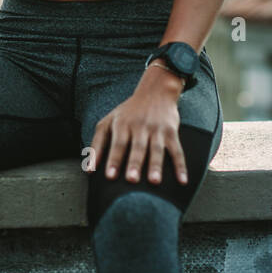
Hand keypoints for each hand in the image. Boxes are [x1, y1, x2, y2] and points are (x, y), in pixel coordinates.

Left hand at [89, 66, 188, 185]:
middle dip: (134, 163)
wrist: (155, 91)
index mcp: (122, 124)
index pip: (117, 143)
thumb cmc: (128, 112)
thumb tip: (89, 169)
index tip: (110, 176)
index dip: (113, 159)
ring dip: (155, 165)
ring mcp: (156, 129)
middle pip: (137, 147)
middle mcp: (139, 126)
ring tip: (155, 181)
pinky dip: (180, 166)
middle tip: (131, 179)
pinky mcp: (171, 131)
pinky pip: (177, 150)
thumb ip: (97, 144)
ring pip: (156, 149)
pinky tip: (182, 180)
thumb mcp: (108, 122)